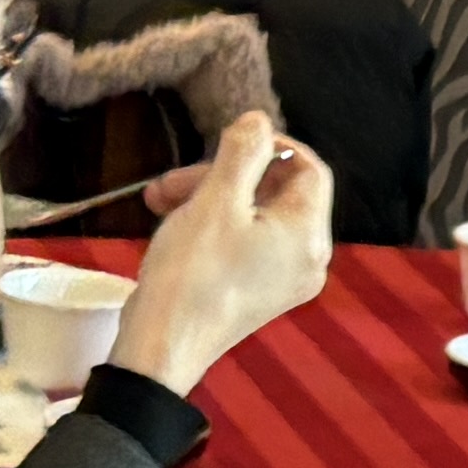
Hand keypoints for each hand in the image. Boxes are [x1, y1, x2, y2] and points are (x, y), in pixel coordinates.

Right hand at [107, 112, 334, 391]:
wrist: (161, 348)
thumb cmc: (191, 272)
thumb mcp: (216, 199)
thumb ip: (243, 152)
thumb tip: (259, 120)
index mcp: (309, 235)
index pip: (309, 169)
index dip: (271, 146)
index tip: (225, 142)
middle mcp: (309, 259)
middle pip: (278, 192)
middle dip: (224, 175)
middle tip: (173, 182)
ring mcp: (284, 280)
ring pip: (254, 215)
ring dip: (208, 197)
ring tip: (158, 200)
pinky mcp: (258, 293)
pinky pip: (246, 242)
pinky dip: (213, 225)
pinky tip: (171, 223)